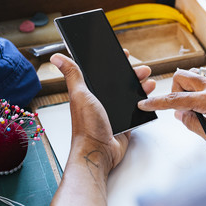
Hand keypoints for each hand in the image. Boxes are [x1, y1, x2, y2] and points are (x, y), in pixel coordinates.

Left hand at [50, 52, 154, 175]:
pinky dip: (143, 102)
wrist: (99, 151)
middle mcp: (101, 101)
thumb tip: (57, 58)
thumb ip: (72, 75)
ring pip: (129, 95)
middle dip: (132, 74)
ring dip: (139, 86)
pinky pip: (136, 109)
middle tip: (141, 69)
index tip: (123, 55)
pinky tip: (148, 96)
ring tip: (148, 80)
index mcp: (89, 92)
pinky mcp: (124, 122)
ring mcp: (113, 112)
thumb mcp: (79, 94)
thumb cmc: (86, 126)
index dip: (113, 63)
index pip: (102, 73)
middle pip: (119, 83)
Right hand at [138, 68, 205, 146]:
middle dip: (176, 91)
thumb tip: (181, 114)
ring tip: (200, 110)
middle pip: (182, 77)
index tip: (145, 103)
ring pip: (195, 77)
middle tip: (184, 108)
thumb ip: (193, 124)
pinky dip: (203, 93)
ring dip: (190, 91)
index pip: (175, 99)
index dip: (157, 102)